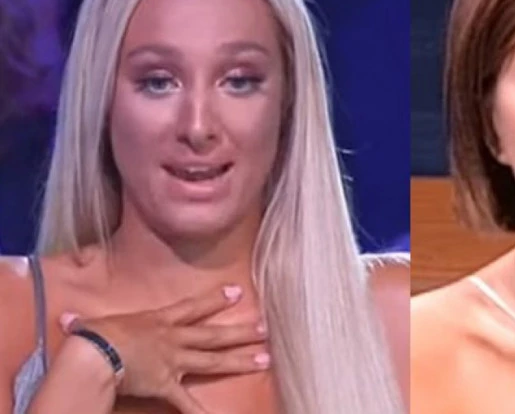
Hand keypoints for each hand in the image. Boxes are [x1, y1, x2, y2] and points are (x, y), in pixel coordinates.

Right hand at [59, 285, 268, 413]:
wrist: (95, 356)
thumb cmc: (95, 337)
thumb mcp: (94, 324)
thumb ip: (88, 323)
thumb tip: (68, 320)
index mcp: (160, 320)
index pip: (194, 307)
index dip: (216, 299)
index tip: (237, 292)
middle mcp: (174, 339)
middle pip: (214, 335)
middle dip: (241, 331)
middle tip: (266, 328)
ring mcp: (174, 362)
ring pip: (213, 361)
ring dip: (240, 360)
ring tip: (264, 358)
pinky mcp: (167, 385)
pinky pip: (187, 403)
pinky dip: (201, 412)